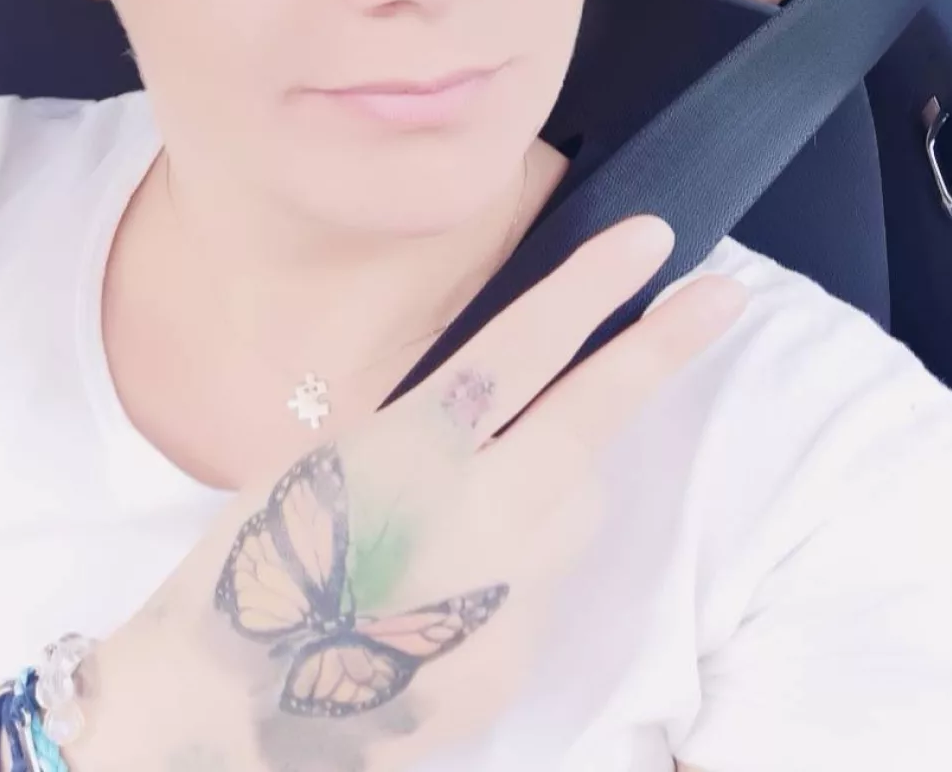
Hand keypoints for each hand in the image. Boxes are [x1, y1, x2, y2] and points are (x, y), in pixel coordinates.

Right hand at [78, 219, 747, 771]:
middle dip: (662, 350)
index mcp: (410, 453)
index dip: (591, 288)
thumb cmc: (255, 564)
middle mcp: (474, 522)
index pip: (523, 348)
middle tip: (726, 295)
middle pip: (591, 419)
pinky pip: (541, 586)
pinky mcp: (512, 663)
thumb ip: (423, 429)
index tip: (652, 240)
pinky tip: (445, 589)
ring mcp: (504, 601)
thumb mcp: (330, 464)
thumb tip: (503, 401)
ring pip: (576, 507)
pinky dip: (515, 566)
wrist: (226, 712)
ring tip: (484, 491)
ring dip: (561, 474)